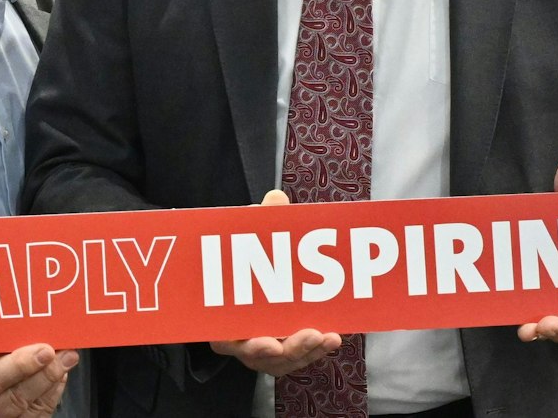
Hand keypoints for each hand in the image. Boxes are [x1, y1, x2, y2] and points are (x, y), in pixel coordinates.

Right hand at [0, 345, 77, 416]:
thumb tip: (22, 335)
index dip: (20, 366)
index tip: (44, 350)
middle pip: (14, 398)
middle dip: (43, 374)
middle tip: (65, 353)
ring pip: (27, 411)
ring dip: (51, 384)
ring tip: (66, 360)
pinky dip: (50, 397)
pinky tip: (57, 377)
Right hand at [208, 190, 343, 375]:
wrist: (254, 271)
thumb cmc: (245, 259)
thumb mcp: (250, 239)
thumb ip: (263, 222)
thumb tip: (277, 199)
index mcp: (222, 318)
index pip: (229, 340)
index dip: (249, 344)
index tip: (270, 341)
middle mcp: (241, 339)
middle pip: (263, 356)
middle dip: (290, 349)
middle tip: (311, 334)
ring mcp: (264, 348)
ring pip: (284, 359)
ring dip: (307, 350)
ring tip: (328, 336)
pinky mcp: (284, 348)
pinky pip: (299, 355)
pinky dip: (316, 349)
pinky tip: (335, 335)